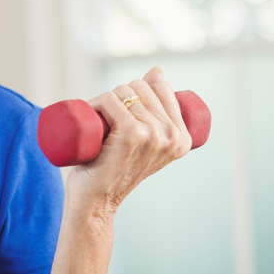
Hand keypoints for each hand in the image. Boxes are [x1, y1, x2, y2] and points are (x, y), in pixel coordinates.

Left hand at [63, 67, 191, 220]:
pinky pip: (111, 99)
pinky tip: (91, 118)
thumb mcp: (141, 137)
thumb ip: (154, 107)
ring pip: (122, 92)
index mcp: (183, 137)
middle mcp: (173, 136)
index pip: (161, 87)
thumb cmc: (114, 168)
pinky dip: (95, 103)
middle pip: (140, 87)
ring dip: (102, 101)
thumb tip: (157, 72)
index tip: (123, 114)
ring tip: (96, 125)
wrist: (95, 202)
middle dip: (118, 95)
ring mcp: (154, 135)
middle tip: (105, 122)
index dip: (136, 91)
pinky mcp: (132, 134)